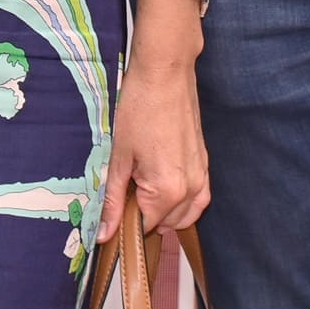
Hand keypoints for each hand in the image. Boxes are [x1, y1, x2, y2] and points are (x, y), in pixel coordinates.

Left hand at [99, 46, 209, 241]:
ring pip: (185, 215)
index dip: (125, 221)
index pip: (145, 227)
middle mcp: (191, 189)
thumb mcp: (118, 158)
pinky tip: (162, 182)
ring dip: (165, 211)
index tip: (114, 204)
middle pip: (167, 224)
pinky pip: (198, 198)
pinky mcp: (205, 164)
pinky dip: (182, 201)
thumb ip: (112, 201)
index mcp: (168, 190)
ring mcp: (202, 176)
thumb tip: (103, 235)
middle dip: (145, 214)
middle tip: (126, 187)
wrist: (165, 73)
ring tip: (142, 185)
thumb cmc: (139, 109)